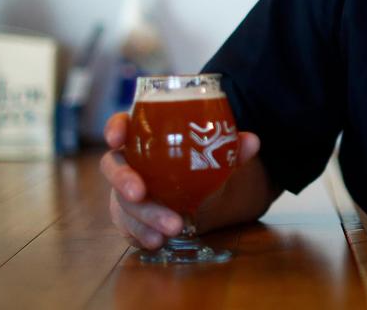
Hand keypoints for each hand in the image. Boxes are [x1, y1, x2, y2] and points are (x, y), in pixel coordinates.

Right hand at [99, 111, 261, 248]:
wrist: (202, 194)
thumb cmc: (198, 161)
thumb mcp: (215, 152)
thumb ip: (231, 146)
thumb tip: (252, 142)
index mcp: (145, 137)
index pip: (121, 126)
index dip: (113, 129)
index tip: (117, 139)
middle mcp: (129, 163)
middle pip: (114, 168)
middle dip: (123, 181)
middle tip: (140, 193)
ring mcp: (125, 193)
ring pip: (123, 203)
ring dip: (144, 216)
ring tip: (172, 226)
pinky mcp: (129, 218)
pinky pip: (129, 227)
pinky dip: (143, 235)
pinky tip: (158, 241)